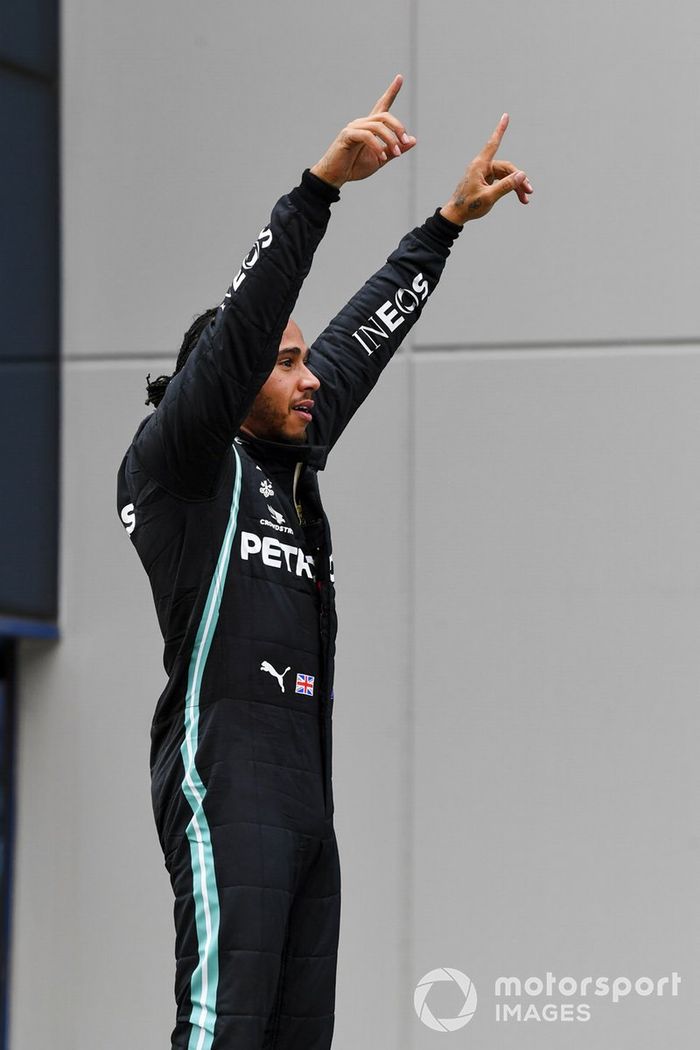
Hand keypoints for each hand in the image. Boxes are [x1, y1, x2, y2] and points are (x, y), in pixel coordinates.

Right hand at [310, 74, 416, 188]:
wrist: (336, 176)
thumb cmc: (355, 167)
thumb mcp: (381, 159)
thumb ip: (395, 150)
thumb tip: (413, 140)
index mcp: (370, 127)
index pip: (382, 105)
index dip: (391, 91)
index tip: (400, 77)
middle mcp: (362, 123)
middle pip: (385, 115)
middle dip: (398, 127)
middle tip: (404, 142)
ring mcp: (354, 127)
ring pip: (378, 126)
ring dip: (390, 140)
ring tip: (396, 153)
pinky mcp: (347, 135)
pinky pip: (366, 136)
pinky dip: (377, 146)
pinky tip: (381, 157)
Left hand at [440, 114, 532, 223]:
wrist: (456, 215)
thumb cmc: (469, 206)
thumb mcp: (489, 197)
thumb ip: (506, 186)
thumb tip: (522, 175)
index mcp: (480, 166)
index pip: (493, 144)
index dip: (500, 130)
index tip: (505, 116)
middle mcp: (482, 167)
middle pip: (506, 168)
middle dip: (519, 179)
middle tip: (529, 192)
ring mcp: (484, 174)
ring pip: (506, 175)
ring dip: (516, 186)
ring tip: (525, 199)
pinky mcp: (485, 181)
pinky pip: (501, 181)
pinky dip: (510, 188)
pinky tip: (518, 197)